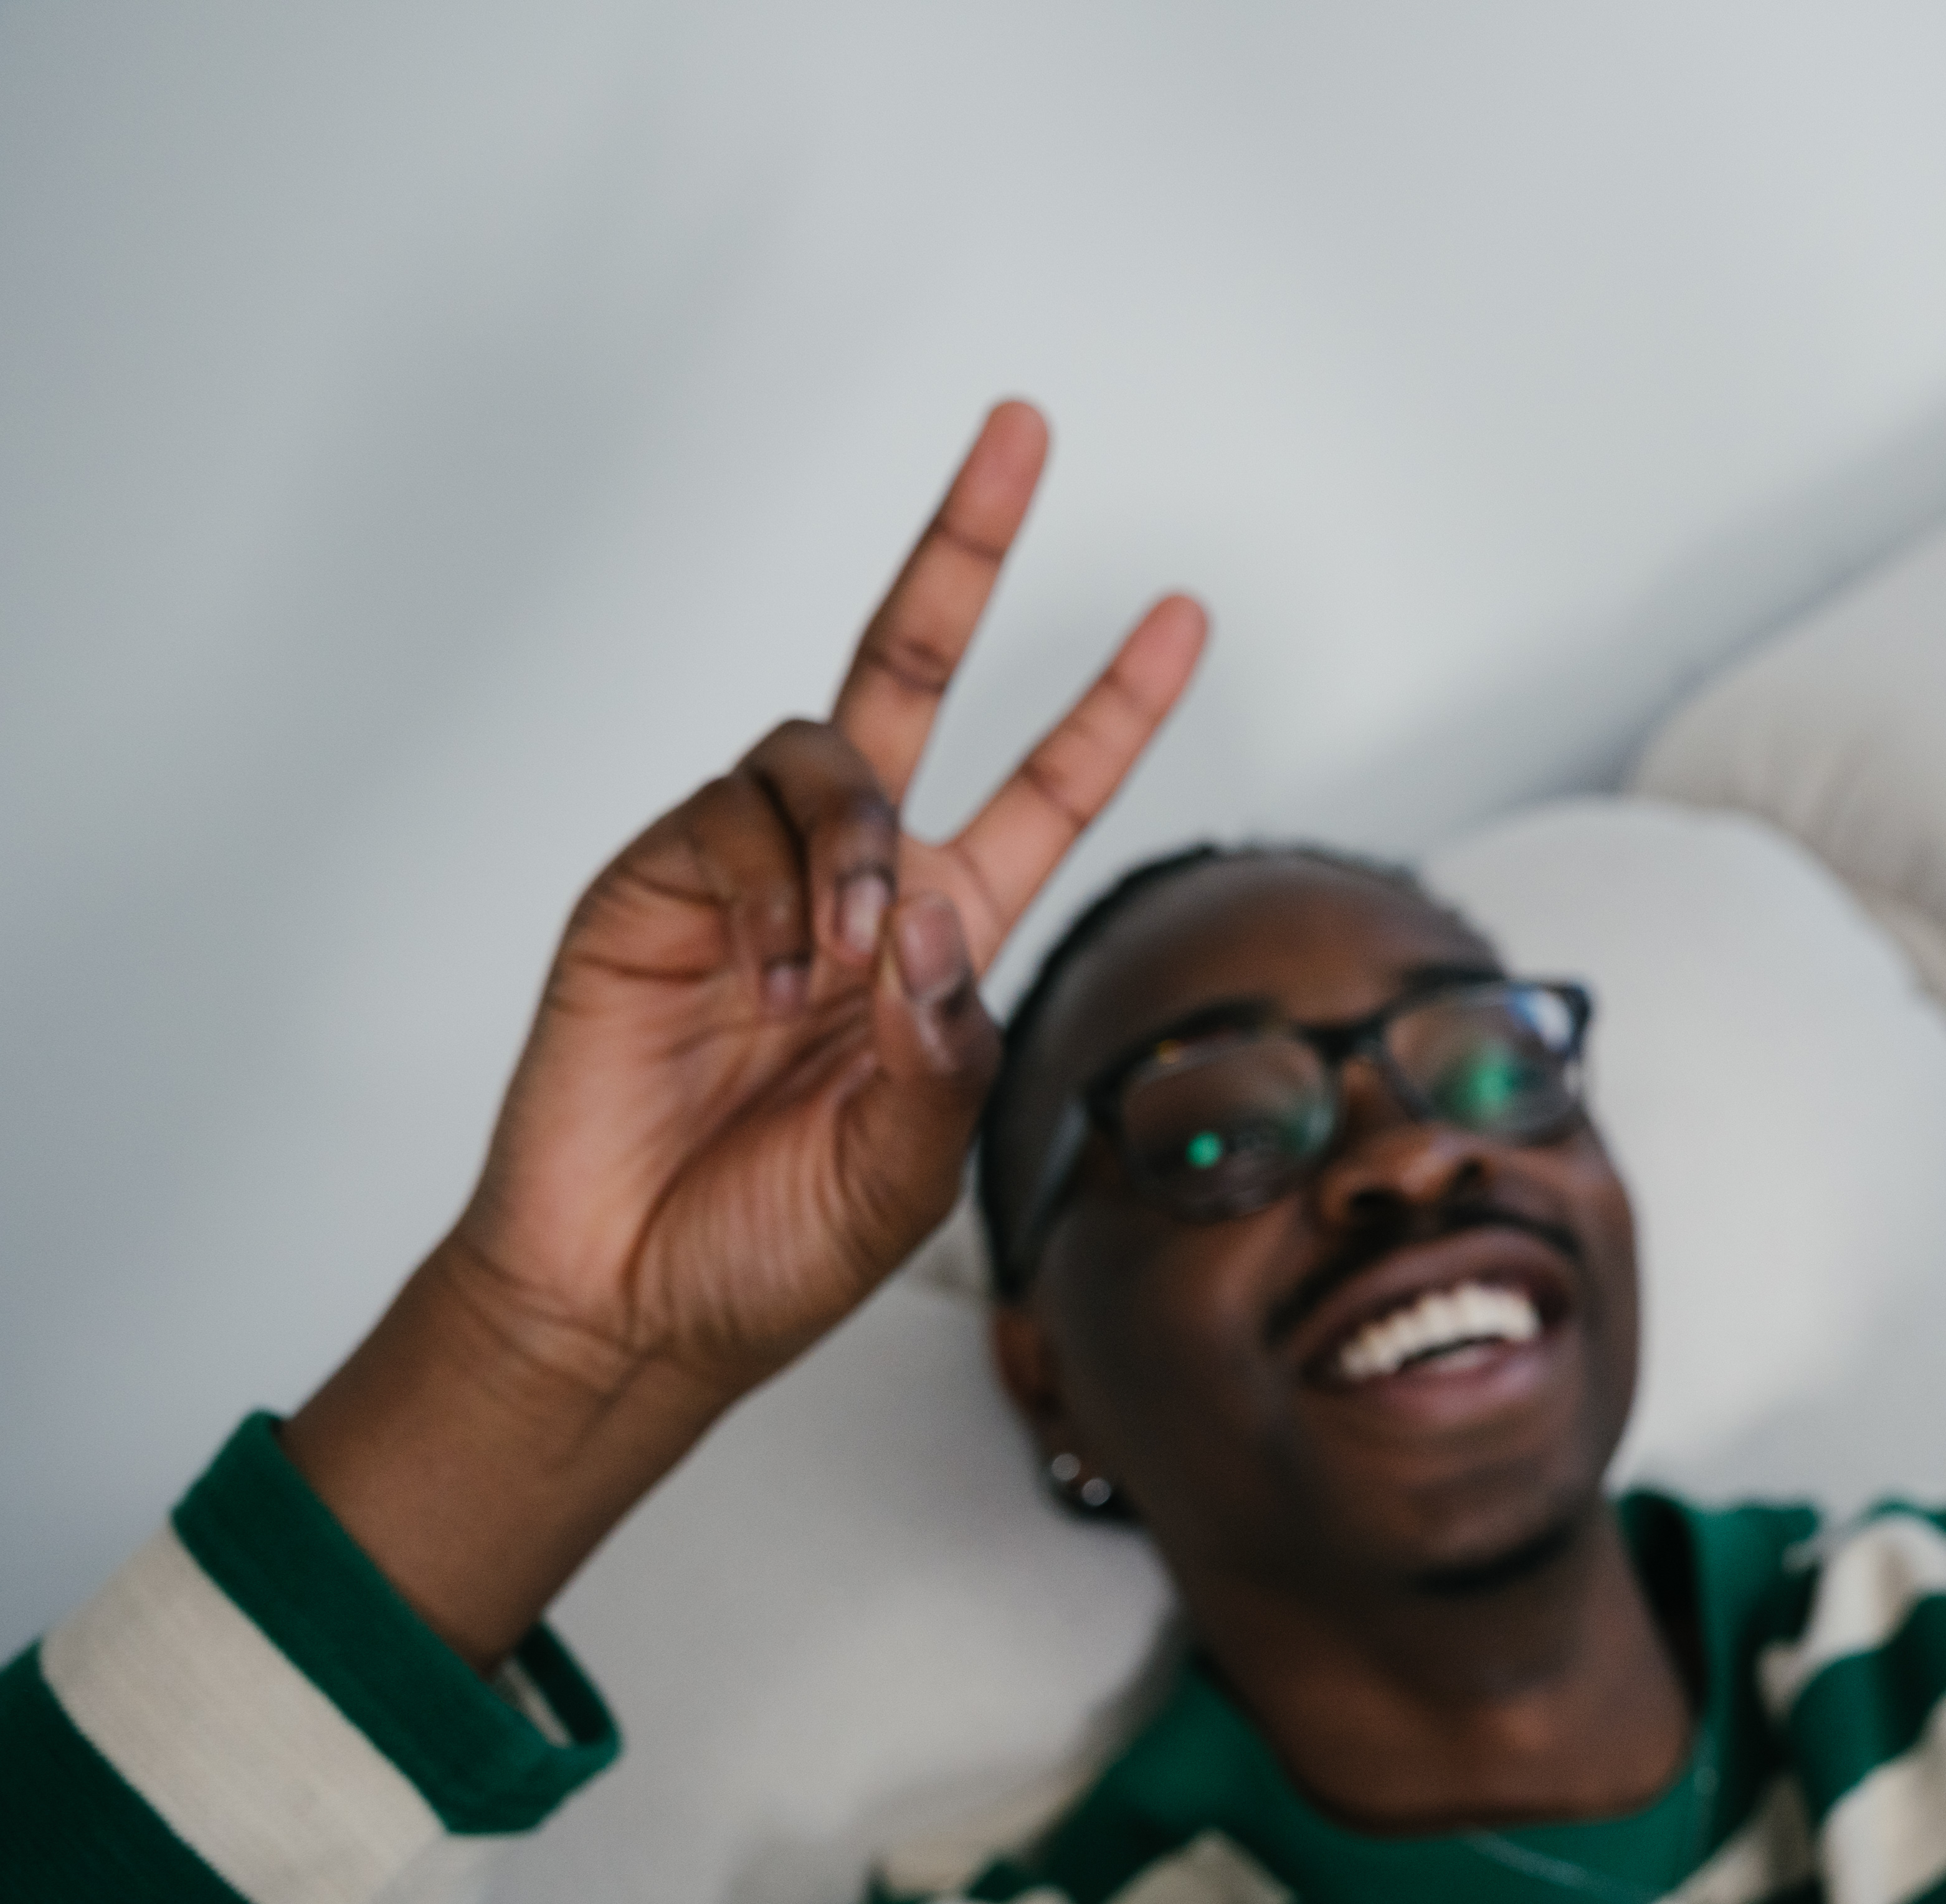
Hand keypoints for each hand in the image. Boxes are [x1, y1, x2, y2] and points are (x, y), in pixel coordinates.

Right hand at [451, 403, 1203, 1400]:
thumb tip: (931, 926)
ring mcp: (753, 873)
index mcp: (943, 944)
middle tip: (1023, 430)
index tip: (1185, 615)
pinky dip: (781, 886)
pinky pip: (738, 816)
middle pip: (916, 674)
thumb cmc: (773, 1248)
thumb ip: (946, 1056)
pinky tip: (778, 974)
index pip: (1046, 794)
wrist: (629, 1299)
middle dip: (966, 549)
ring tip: (841, 967)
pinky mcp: (658, 881)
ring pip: (828, 751)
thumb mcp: (911, 1172)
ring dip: (858, 845)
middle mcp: (857, 883)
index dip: (1111, 708)